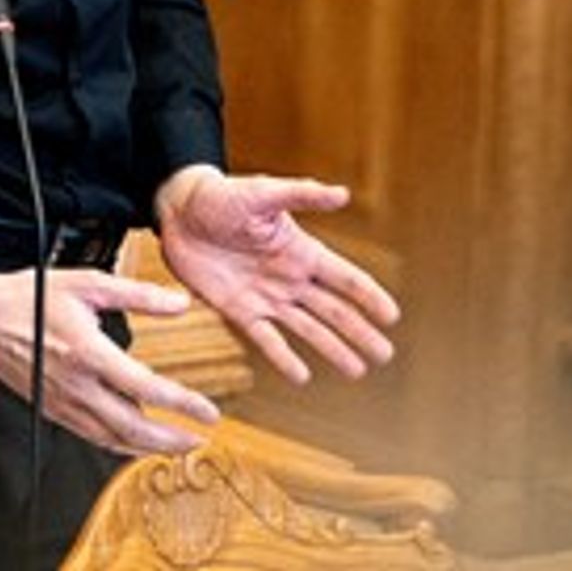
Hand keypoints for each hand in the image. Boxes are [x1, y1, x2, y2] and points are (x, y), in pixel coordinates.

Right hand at [0, 266, 221, 456]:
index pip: (146, 387)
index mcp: (88, 353)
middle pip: (132, 427)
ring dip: (147, 448)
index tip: (208, 412)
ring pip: (112, 439)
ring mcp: (63, 403)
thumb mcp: (88, 283)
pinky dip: (118, 445)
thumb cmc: (29, 298)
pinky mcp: (53, 409)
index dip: (182, 403)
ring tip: (174, 446)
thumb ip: (137, 294)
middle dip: (170, 440)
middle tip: (198, 440)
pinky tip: (133, 442)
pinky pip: (91, 436)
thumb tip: (177, 303)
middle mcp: (77, 385)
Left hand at [155, 166, 399, 383]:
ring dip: (332, 350)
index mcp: (302, 250)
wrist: (178, 210)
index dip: (369, 297)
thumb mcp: (263, 193)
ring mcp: (266, 297)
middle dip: (359, 332)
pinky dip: (283, 357)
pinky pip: (265, 338)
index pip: (345, 278)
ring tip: (357, 372)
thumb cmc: (222, 195)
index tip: (393, 317)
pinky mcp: (237, 310)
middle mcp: (290, 278)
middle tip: (385, 355)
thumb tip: (343, 194)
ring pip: (307, 330)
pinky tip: (301, 376)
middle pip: (333, 311)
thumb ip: (302, 194)